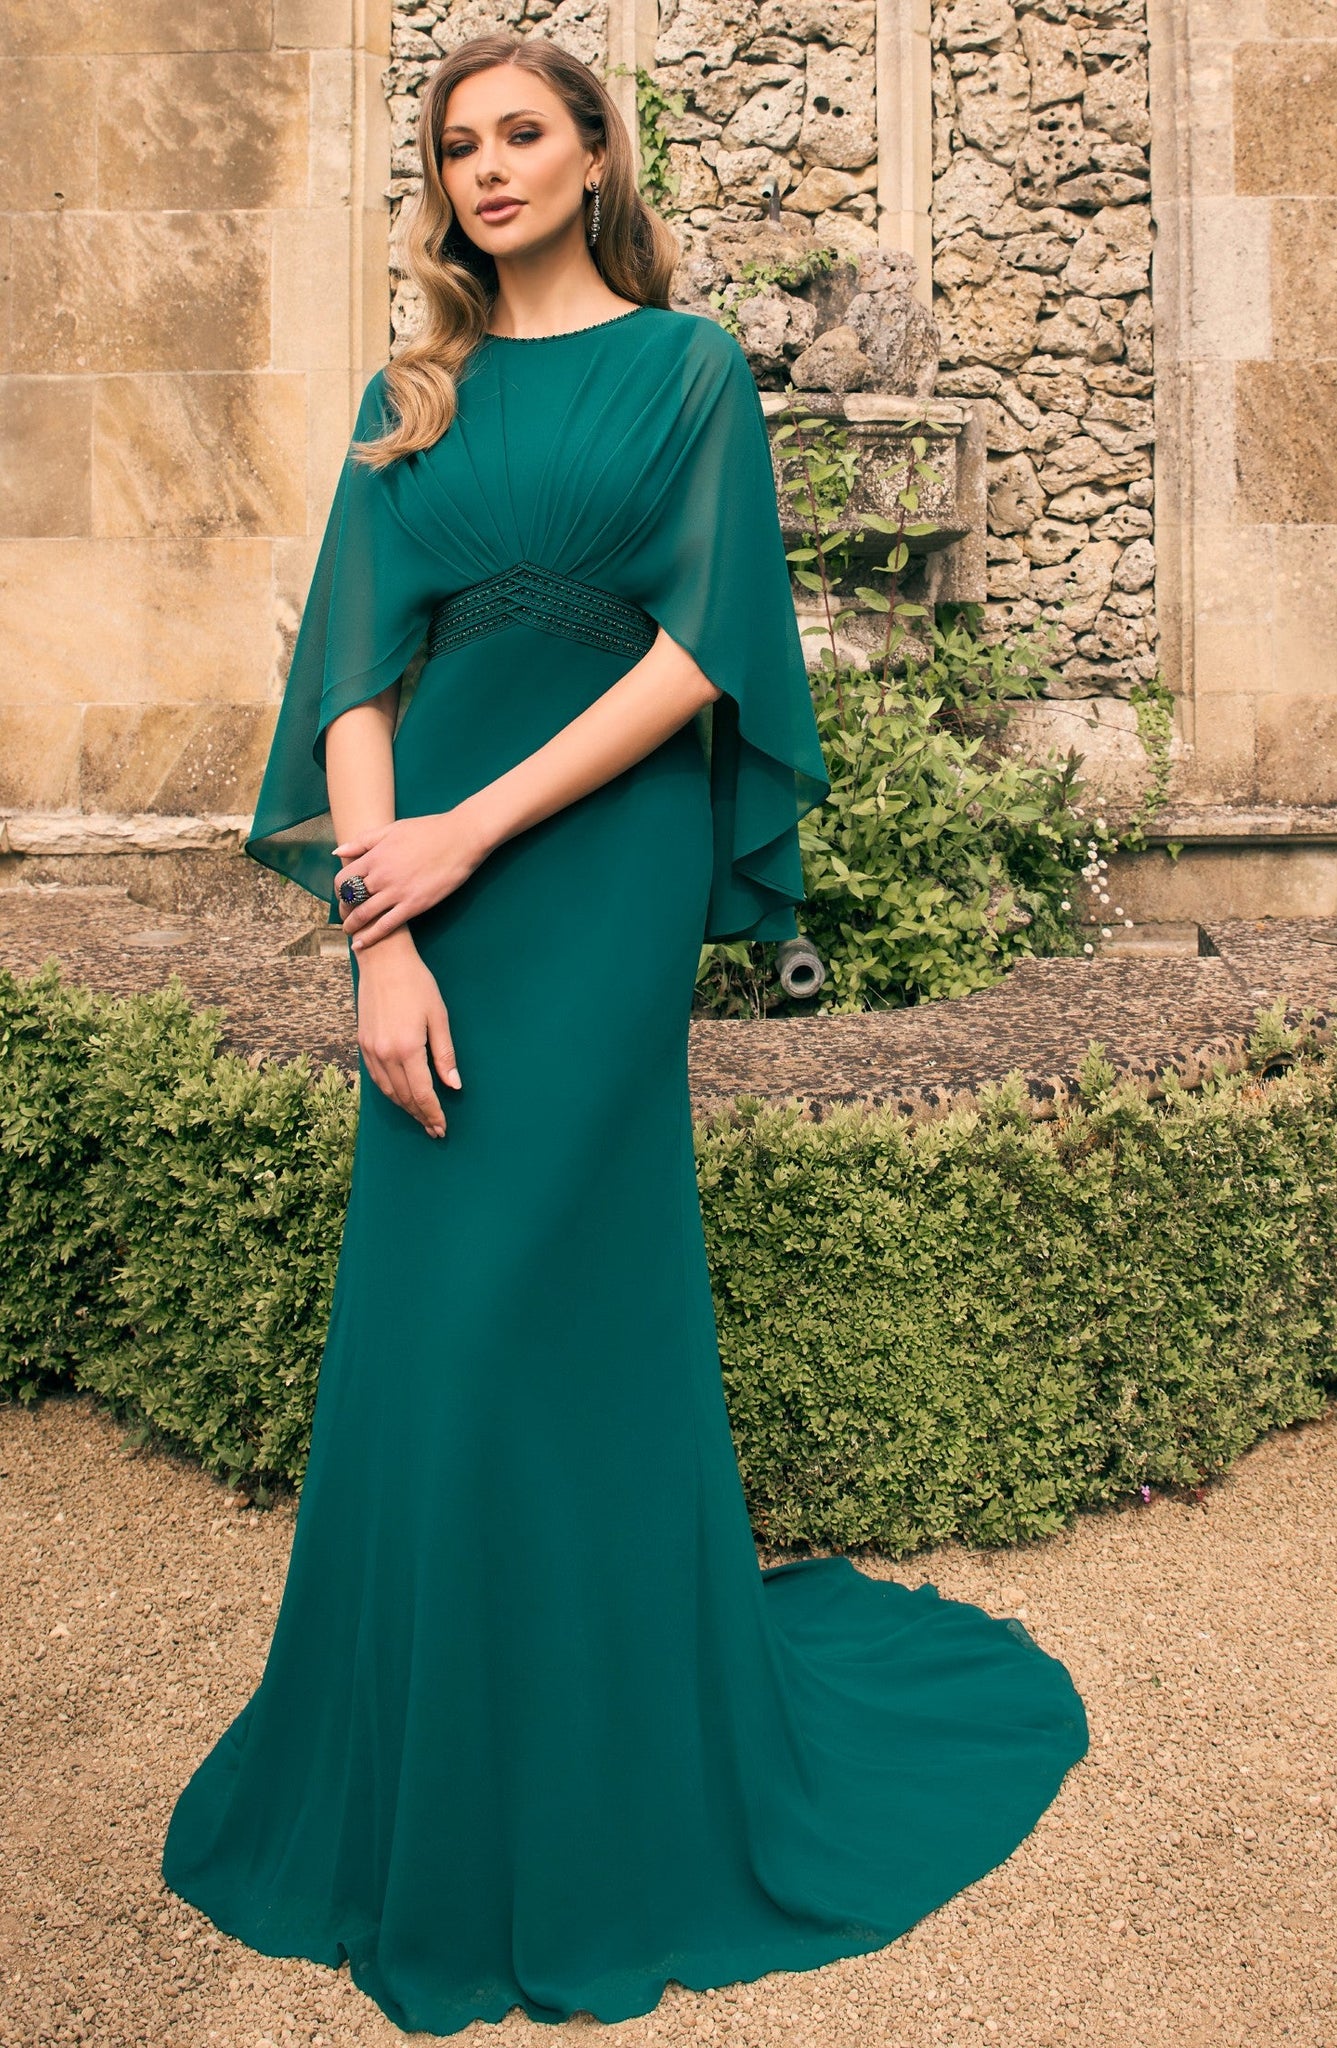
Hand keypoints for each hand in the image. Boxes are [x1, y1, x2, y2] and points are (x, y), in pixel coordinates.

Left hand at [332, 806, 492, 950]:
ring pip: (364, 915)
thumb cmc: (428, 830)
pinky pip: (386, 926)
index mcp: (374, 857)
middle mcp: (381, 876)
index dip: (338, 890)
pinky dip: (370, 937)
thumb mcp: (392, 829)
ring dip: (352, 926)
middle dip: (344, 910)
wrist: (460, 838)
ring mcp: (397, 892)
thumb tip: (337, 852)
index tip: (342, 895)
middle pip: (350, 899)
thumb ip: (363, 841)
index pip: (343, 879)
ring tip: (350, 932)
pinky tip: (361, 944)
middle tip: (345, 916)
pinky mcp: (414, 905)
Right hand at [353, 929, 460, 1138]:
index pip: (422, 1094)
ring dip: (405, 1108)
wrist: (383, 960)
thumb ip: (445, 1054)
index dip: (433, 1114)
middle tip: (435, 1129)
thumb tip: (454, 1085)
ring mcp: (370, 1049)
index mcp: (407, 1048)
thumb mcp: (439, 1016)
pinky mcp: (362, 1043)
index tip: (442, 1127)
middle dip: (421, 1116)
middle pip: (404, 1097)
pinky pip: (375, 1078)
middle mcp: (385, 1054)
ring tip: (420, 1117)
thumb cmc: (417, 984)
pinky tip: (400, 1096)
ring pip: (388, 1091)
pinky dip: (389, 1092)